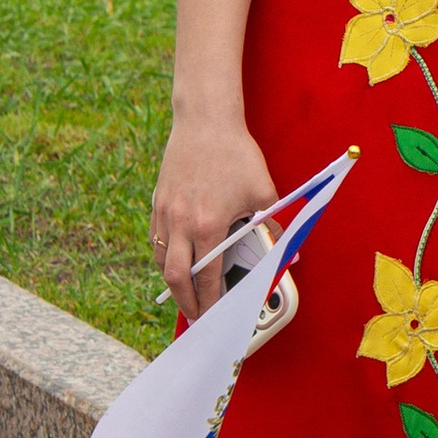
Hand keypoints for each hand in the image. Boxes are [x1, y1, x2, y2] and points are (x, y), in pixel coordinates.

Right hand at [152, 111, 277, 319]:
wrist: (205, 121)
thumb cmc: (236, 154)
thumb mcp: (263, 190)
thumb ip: (271, 224)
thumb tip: (282, 248)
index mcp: (208, 226)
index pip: (206, 277)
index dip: (209, 302)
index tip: (213, 316)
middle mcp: (181, 223)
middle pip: (175, 278)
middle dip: (185, 302)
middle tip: (195, 315)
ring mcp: (165, 213)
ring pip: (160, 260)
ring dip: (172, 281)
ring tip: (185, 292)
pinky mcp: (158, 202)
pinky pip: (155, 239)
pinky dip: (163, 256)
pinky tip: (175, 260)